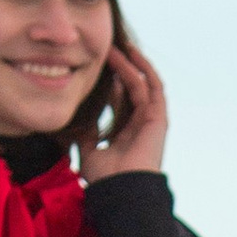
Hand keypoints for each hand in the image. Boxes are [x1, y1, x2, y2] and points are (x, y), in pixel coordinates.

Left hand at [83, 42, 168, 179]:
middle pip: (130, 88)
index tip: (93, 65)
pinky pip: (153, 86)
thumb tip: (78, 115)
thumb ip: (85, 133)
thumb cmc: (105, 179)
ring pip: (140, 84)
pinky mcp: (159, 116)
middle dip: (118, 68)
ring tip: (115, 46)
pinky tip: (131, 53)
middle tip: (103, 49)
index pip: (118, 100)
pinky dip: (143, 68)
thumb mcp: (87, 151)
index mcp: (125, 133)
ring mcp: (151, 120)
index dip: (107, 82)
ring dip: (128, 64)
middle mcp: (140, 125)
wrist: (122, 190)